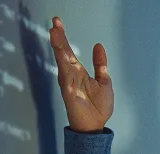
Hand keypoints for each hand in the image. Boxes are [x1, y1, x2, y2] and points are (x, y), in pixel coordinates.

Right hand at [48, 17, 112, 132]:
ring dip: (59, 47)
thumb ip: (100, 64)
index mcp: (78, 71)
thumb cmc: (98, 105)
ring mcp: (68, 82)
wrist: (96, 125)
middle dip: (58, 38)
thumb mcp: (104, 81)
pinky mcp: (69, 91)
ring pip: (62, 61)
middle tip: (55, 22)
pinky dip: (63, 65)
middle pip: (63, 53)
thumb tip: (98, 46)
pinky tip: (61, 54)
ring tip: (55, 32)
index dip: (62, 37)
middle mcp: (70, 74)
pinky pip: (66, 76)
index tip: (57, 22)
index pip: (68, 51)